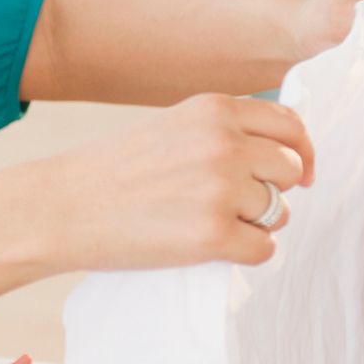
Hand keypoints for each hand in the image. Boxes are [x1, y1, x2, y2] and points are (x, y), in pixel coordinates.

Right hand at [41, 92, 314, 270]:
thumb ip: (224, 131)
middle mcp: (224, 144)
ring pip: (280, 212)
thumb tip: (286, 156)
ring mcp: (220, 190)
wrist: (63, 206)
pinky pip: (263, 250)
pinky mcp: (212, 236)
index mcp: (215, 110)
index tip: (300, 175)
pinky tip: (212, 248)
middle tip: (237, 205)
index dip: (300, 152)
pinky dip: (246, 254)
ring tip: (213, 224)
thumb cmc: (115, 170)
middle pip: (290, 170)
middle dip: (273, 190)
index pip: (290, 126)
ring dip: (257, 224)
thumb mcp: (174, 125)